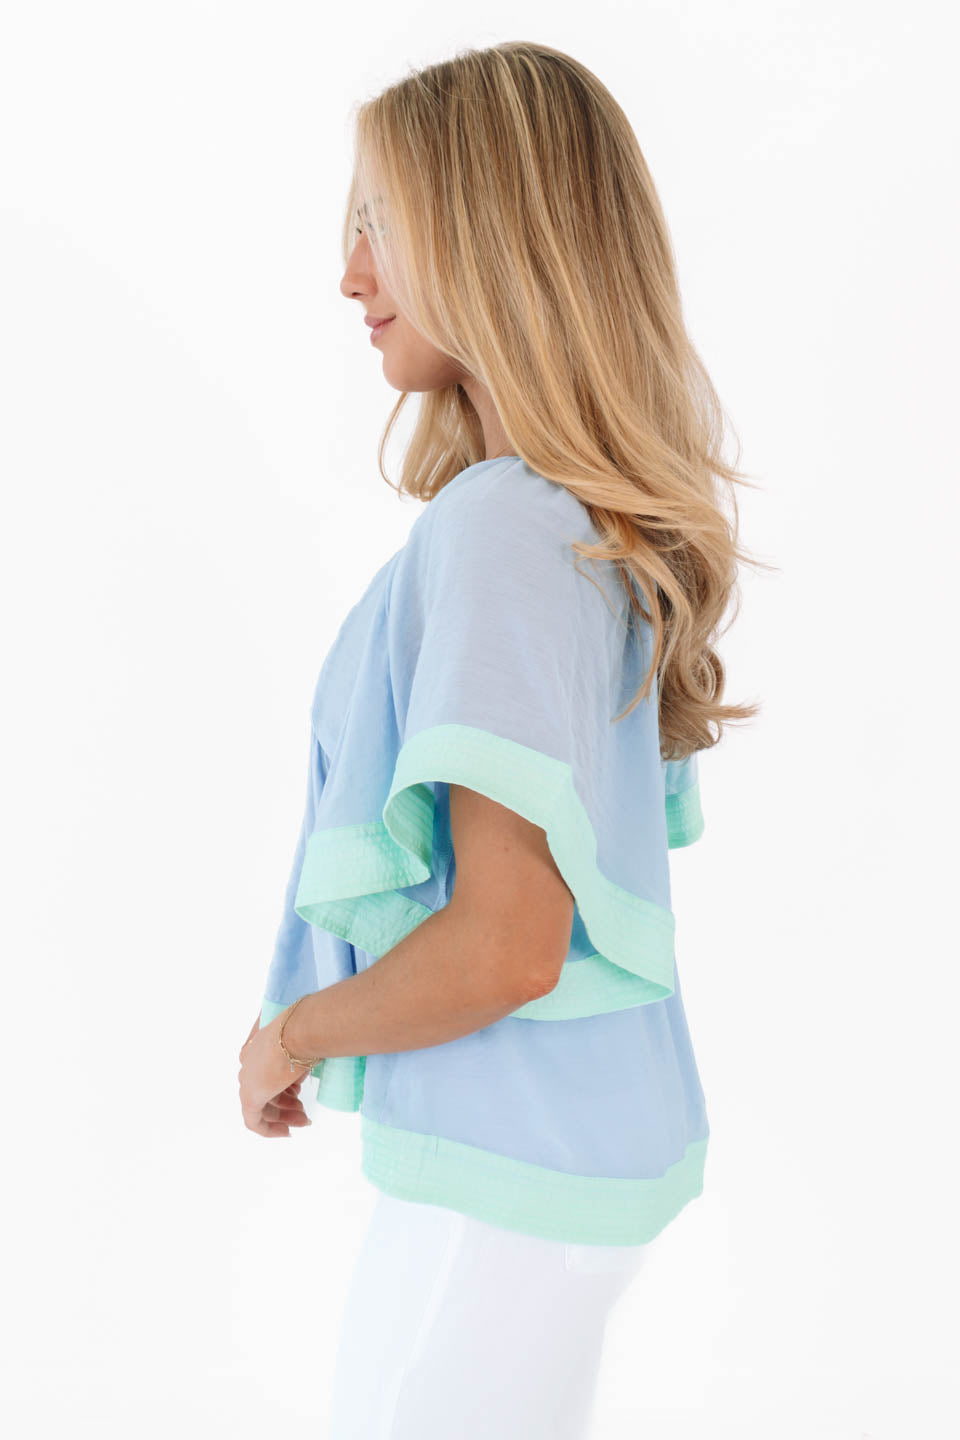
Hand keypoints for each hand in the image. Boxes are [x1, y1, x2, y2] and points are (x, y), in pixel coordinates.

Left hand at [238, 1009, 315, 1137]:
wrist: (300, 1032)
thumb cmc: (306, 1032)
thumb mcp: (303, 1044)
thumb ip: (297, 1058)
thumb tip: (303, 1071)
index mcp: (257, 1047)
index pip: (268, 1073)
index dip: (285, 1085)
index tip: (299, 1091)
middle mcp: (249, 1063)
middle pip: (267, 1090)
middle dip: (286, 1104)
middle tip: (304, 1111)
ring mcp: (248, 1080)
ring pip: (264, 1105)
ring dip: (285, 1115)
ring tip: (304, 1120)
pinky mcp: (250, 1097)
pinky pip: (254, 1120)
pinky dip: (269, 1129)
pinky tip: (286, 1132)